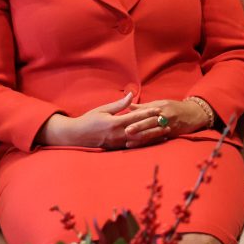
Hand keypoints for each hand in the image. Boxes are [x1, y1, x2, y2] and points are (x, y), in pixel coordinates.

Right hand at [36, 92, 164, 148]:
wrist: (76, 136)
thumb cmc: (89, 120)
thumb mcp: (103, 109)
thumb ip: (119, 104)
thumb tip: (131, 95)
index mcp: (114, 123)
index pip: (135, 117)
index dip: (148, 113)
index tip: (159, 109)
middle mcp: (118, 134)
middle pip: (141, 130)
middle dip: (155, 126)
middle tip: (168, 122)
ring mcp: (118, 143)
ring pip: (140, 140)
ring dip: (154, 136)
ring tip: (166, 133)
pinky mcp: (117, 148)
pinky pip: (134, 146)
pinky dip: (146, 143)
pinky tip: (154, 141)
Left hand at [123, 99, 209, 147]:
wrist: (194, 113)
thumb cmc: (174, 107)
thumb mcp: (159, 104)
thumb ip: (143, 107)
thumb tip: (128, 106)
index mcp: (159, 107)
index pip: (145, 112)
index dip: (134, 116)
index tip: (122, 119)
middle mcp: (164, 116)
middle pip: (149, 122)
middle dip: (138, 127)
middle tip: (126, 131)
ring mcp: (169, 126)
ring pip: (153, 132)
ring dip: (141, 138)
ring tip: (129, 143)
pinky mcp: (172, 134)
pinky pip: (159, 139)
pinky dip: (150, 143)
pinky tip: (142, 147)